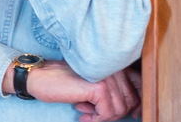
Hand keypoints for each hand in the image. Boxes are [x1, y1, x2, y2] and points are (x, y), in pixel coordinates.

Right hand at [2, 60, 140, 121]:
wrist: (42, 77)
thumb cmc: (65, 81)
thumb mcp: (92, 83)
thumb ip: (112, 89)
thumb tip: (133, 108)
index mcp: (113, 63)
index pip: (138, 85)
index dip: (134, 105)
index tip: (122, 114)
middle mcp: (113, 66)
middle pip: (130, 101)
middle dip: (113, 113)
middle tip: (93, 114)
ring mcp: (107, 75)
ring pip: (119, 110)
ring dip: (102, 117)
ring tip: (85, 112)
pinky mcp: (98, 86)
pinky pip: (107, 113)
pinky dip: (96, 119)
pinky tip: (81, 112)